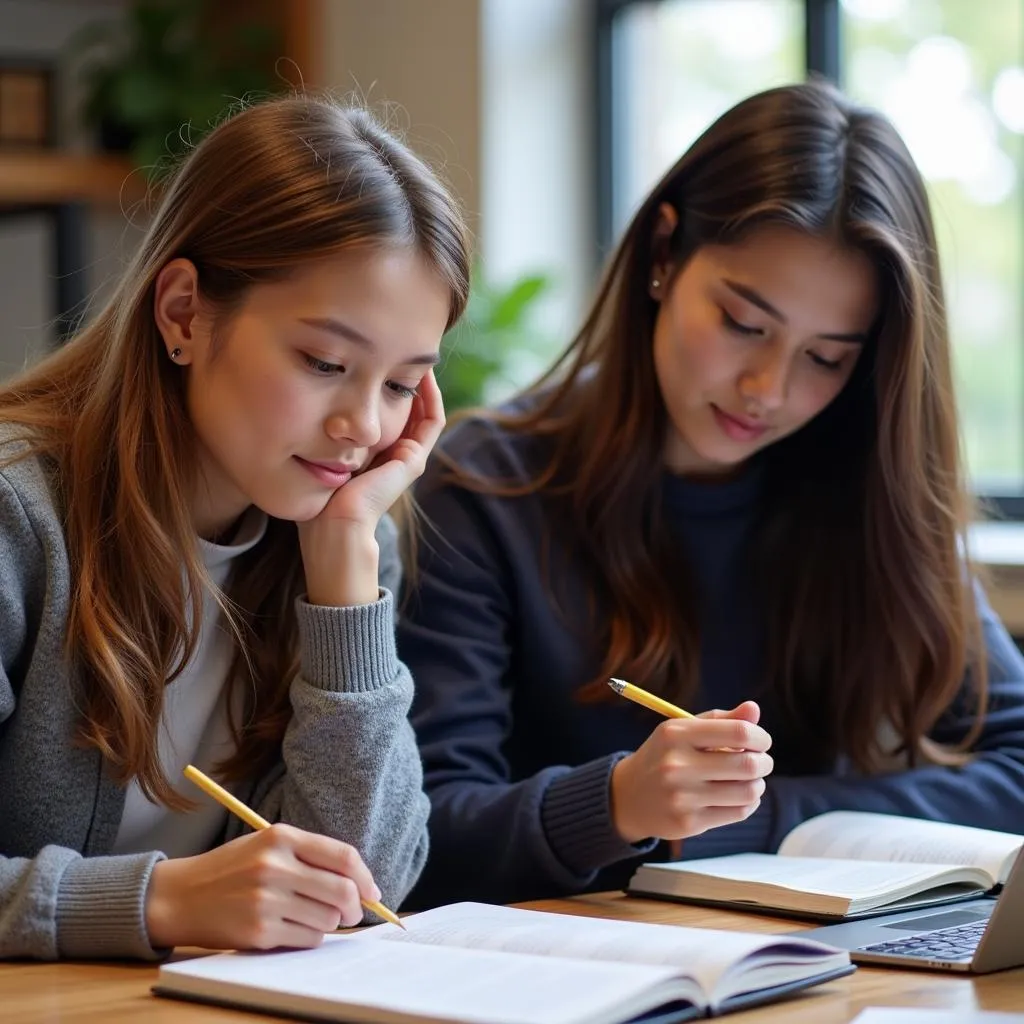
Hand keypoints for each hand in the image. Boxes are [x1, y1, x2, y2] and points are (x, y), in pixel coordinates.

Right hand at [145, 823, 380, 950]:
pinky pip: (306, 939)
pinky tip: (293, 929)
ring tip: (311, 917)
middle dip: (356, 907)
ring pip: (327, 919)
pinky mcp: (258, 931)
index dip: (365, 877)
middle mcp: (275, 866)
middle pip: (342, 891)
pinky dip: (309, 937)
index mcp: (281, 837)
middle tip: (353, 913)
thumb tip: (359, 885)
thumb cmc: (232, 869)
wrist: (181, 895)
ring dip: (329, 923)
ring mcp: (266, 900)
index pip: (343, 856)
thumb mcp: (268, 845)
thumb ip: (310, 857)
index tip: (373, 891)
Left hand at [297, 371, 444, 605]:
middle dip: (400, 372)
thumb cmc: (315, 495)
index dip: (382, 378)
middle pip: (405, 404)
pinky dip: (428, 394)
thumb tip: (292, 390)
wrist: (331, 527)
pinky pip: (430, 419)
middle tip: (394, 341)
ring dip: (419, 378)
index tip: (370, 350)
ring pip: (422, 407)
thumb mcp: (314, 451)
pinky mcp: (413, 460)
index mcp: (373, 450)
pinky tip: (419, 370)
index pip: (386, 407)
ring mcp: (407, 456)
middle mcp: (393, 452)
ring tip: (411, 349)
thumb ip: (316, 429)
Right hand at [610, 701, 772, 843]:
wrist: (629, 796)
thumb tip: (754, 709)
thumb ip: (721, 720)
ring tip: (751, 780)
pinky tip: (740, 796)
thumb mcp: (684, 730)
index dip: (760, 737)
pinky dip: (749, 803)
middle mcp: (677, 764)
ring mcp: (682, 796)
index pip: (737, 732)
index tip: (762, 741)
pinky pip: (738, 812)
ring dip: (758, 784)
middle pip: (747, 764)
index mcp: (676, 734)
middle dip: (764, 762)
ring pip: (747, 791)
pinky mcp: (688, 822)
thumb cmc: (665, 756)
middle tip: (762, 761)